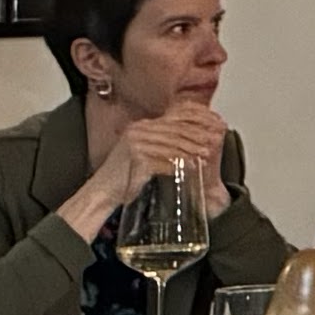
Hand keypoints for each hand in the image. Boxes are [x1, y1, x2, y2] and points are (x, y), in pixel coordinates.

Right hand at [59, 99, 224, 239]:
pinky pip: (164, 159)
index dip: (194, 126)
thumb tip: (189, 143)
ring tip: (207, 157)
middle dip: (197, 139)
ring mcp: (136, 143)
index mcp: (141, 127)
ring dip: (192, 151)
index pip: (173, 121)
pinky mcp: (136, 157)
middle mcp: (138, 131)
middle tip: (213, 146)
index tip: (210, 132)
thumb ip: (161, 145)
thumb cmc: (123, 179)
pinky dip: (181, 164)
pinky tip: (191, 168)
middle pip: (176, 132)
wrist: (101, 194)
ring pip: (173, 145)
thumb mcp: (142, 154)